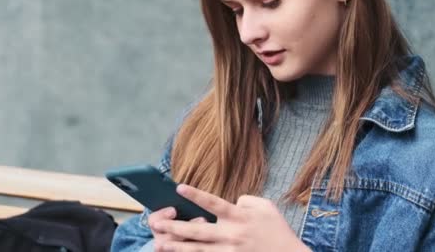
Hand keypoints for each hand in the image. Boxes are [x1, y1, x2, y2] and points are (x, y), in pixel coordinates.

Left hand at [152, 184, 309, 251]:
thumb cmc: (278, 230)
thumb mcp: (266, 206)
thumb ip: (245, 200)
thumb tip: (231, 202)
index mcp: (239, 217)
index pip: (213, 203)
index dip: (195, 195)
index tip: (179, 188)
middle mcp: (231, 235)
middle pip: (197, 231)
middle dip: (175, 227)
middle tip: (156, 224)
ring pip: (197, 250)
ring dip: (176, 247)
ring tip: (158, 244)